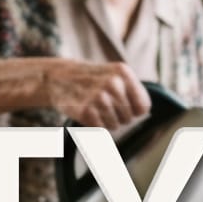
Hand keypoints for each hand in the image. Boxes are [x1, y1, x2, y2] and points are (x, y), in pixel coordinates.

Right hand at [34, 59, 150, 128]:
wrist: (59, 77)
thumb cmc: (92, 79)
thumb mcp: (115, 75)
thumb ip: (133, 91)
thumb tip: (143, 111)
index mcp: (123, 72)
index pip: (143, 107)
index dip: (134, 110)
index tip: (124, 106)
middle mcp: (113, 83)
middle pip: (129, 118)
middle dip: (119, 116)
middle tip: (104, 105)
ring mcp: (98, 97)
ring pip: (116, 125)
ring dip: (106, 122)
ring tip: (95, 108)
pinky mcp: (85, 110)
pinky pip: (101, 129)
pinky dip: (95, 125)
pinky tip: (87, 112)